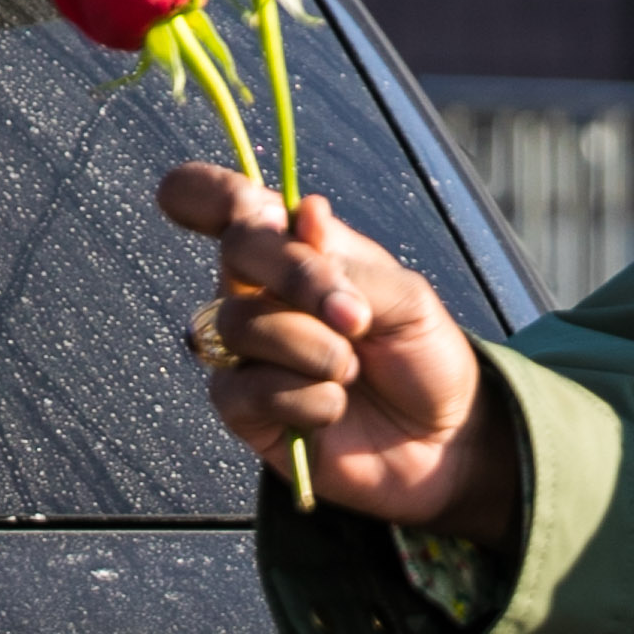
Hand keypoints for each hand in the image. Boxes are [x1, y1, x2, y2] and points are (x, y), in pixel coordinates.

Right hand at [158, 163, 520, 538]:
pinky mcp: (245, 409)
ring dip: (310, 347)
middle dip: (296, 276)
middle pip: (235, 252)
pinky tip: (334, 407)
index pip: (230, 204)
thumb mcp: (408, 301)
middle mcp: (260, 291)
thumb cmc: (423, 358)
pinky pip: (244, 389)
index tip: (188, 199)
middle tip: (354, 317)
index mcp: (297, 249)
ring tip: (352, 371)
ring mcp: (247, 350)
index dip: (203, 192)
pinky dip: (302, 398)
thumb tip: (306, 212)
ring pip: (239, 323)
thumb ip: (350, 263)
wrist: (444, 441)